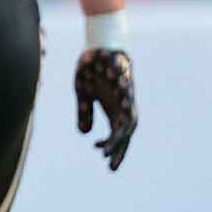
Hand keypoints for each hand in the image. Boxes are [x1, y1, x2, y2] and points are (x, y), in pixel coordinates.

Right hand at [74, 48, 136, 170]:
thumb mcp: (83, 94)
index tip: (109, 166)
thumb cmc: (92, 70)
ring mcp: (124, 90)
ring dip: (120, 131)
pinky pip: (126, 89)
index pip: (118, 134)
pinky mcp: (122, 74)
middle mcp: (121, 102)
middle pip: (126, 130)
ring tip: (112, 143)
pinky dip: (124, 101)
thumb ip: (85, 112)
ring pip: (128, 116)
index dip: (115, 150)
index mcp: (112, 108)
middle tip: (110, 163)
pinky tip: (121, 115)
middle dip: (119, 147)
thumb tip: (85, 134)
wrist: (97, 45)